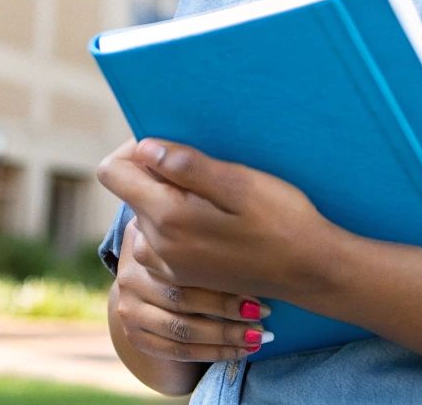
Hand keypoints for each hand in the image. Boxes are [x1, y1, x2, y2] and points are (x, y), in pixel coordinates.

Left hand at [96, 137, 348, 305]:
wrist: (310, 272)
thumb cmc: (281, 220)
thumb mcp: (239, 183)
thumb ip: (186, 166)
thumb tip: (144, 148)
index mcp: (166, 218)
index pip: (112, 172)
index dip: (132, 149)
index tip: (170, 147)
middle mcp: (156, 246)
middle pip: (131, 191)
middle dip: (157, 174)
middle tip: (206, 173)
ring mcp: (167, 265)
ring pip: (145, 214)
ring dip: (168, 198)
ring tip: (214, 199)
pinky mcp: (181, 275)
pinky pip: (160, 238)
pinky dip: (177, 222)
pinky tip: (215, 223)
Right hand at [111, 214, 271, 362]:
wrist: (159, 288)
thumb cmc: (193, 248)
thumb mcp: (190, 221)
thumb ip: (196, 206)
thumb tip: (215, 183)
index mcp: (141, 239)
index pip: (177, 256)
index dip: (218, 269)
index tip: (253, 274)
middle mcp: (129, 274)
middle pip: (181, 296)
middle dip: (228, 306)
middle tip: (264, 310)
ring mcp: (129, 308)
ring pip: (182, 328)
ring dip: (226, 334)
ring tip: (260, 334)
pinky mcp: (137, 336)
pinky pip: (179, 351)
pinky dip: (215, 352)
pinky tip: (243, 350)